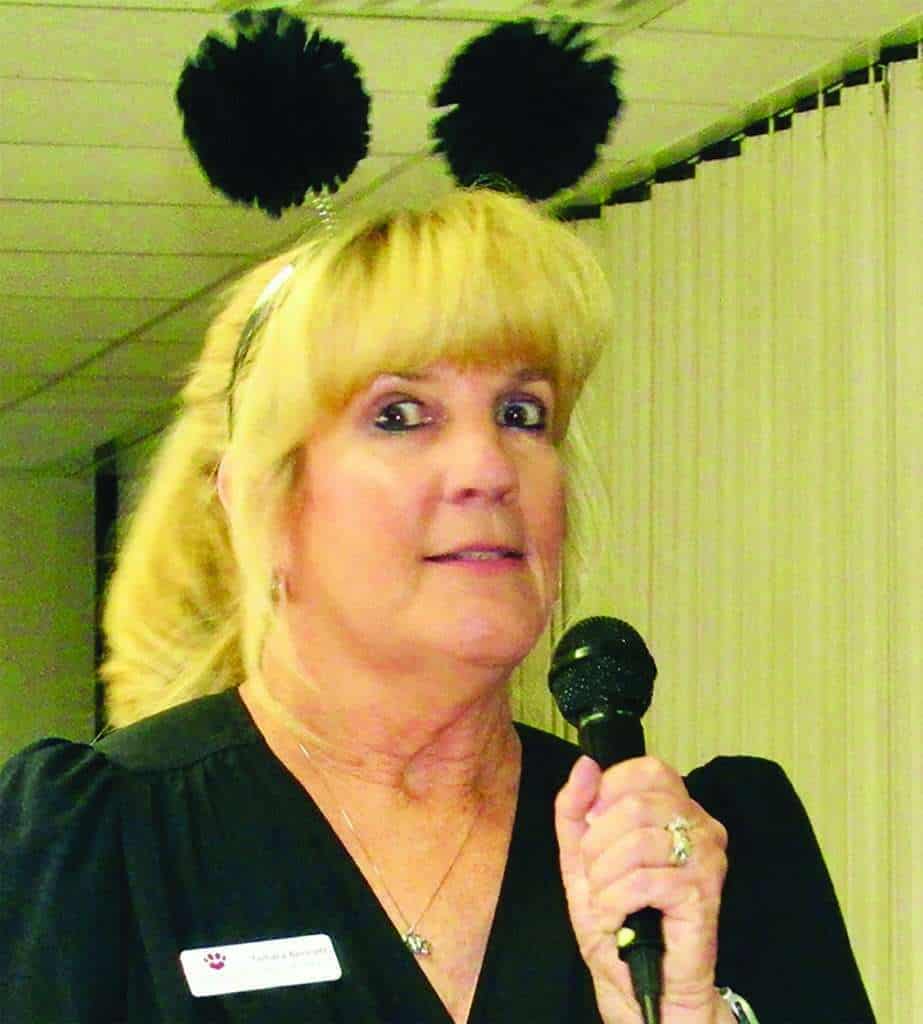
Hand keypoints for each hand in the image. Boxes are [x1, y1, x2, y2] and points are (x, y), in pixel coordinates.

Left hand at [555, 755, 731, 1023]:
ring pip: (638, 842)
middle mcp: (700, 825)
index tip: (593, 826)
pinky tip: (617, 919)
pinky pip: (645, 882)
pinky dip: (616, 903)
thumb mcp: (580, 854)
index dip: (609, 792)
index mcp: (675, 807)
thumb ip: (575, 807)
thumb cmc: (616, 915)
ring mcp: (707, 858)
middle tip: (596, 876)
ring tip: (605, 900)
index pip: (647, 769)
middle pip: (635, 805)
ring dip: (604, 878)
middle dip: (597, 845)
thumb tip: (585, 765)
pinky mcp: (703, 893)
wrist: (637, 979)